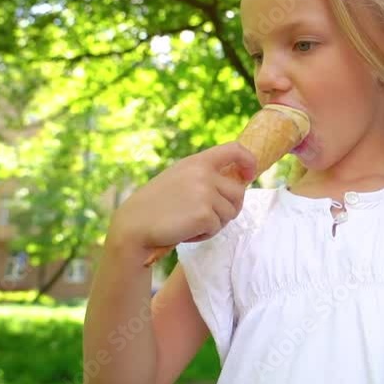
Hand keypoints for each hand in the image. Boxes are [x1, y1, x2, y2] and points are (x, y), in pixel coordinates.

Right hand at [108, 142, 256, 252]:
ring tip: (190, 223)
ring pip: (230, 212)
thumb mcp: (179, 178)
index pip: (234, 149)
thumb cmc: (156, 204)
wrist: (134, 225)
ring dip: (215, 223)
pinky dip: (204, 234)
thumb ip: (204, 175)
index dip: (248, 161)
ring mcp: (205, 193)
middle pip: (239, 192)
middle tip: (209, 217)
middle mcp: (204, 174)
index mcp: (197, 162)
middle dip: (230, 207)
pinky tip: (186, 231)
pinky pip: (217, 227)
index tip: (249, 175)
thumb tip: (237, 182)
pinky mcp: (205, 214)